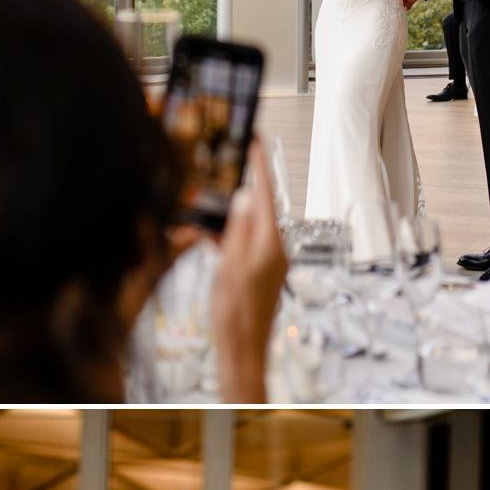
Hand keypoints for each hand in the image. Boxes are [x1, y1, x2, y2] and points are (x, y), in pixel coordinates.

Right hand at [209, 144, 287, 393]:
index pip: (265, 194)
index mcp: (270, 243)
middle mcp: (275, 249)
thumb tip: (245, 197)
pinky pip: (248, 242)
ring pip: (252, 223)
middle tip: (236, 160)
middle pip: (261, 205)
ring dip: (236, 212)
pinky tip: (214, 236)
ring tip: (217, 200)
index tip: (254, 141)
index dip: (259, 165)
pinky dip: (233, 234)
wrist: (243, 348)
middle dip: (248, 182)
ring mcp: (270, 261)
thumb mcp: (229, 265)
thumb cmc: (236, 313)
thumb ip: (238, 229)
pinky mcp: (262, 271)